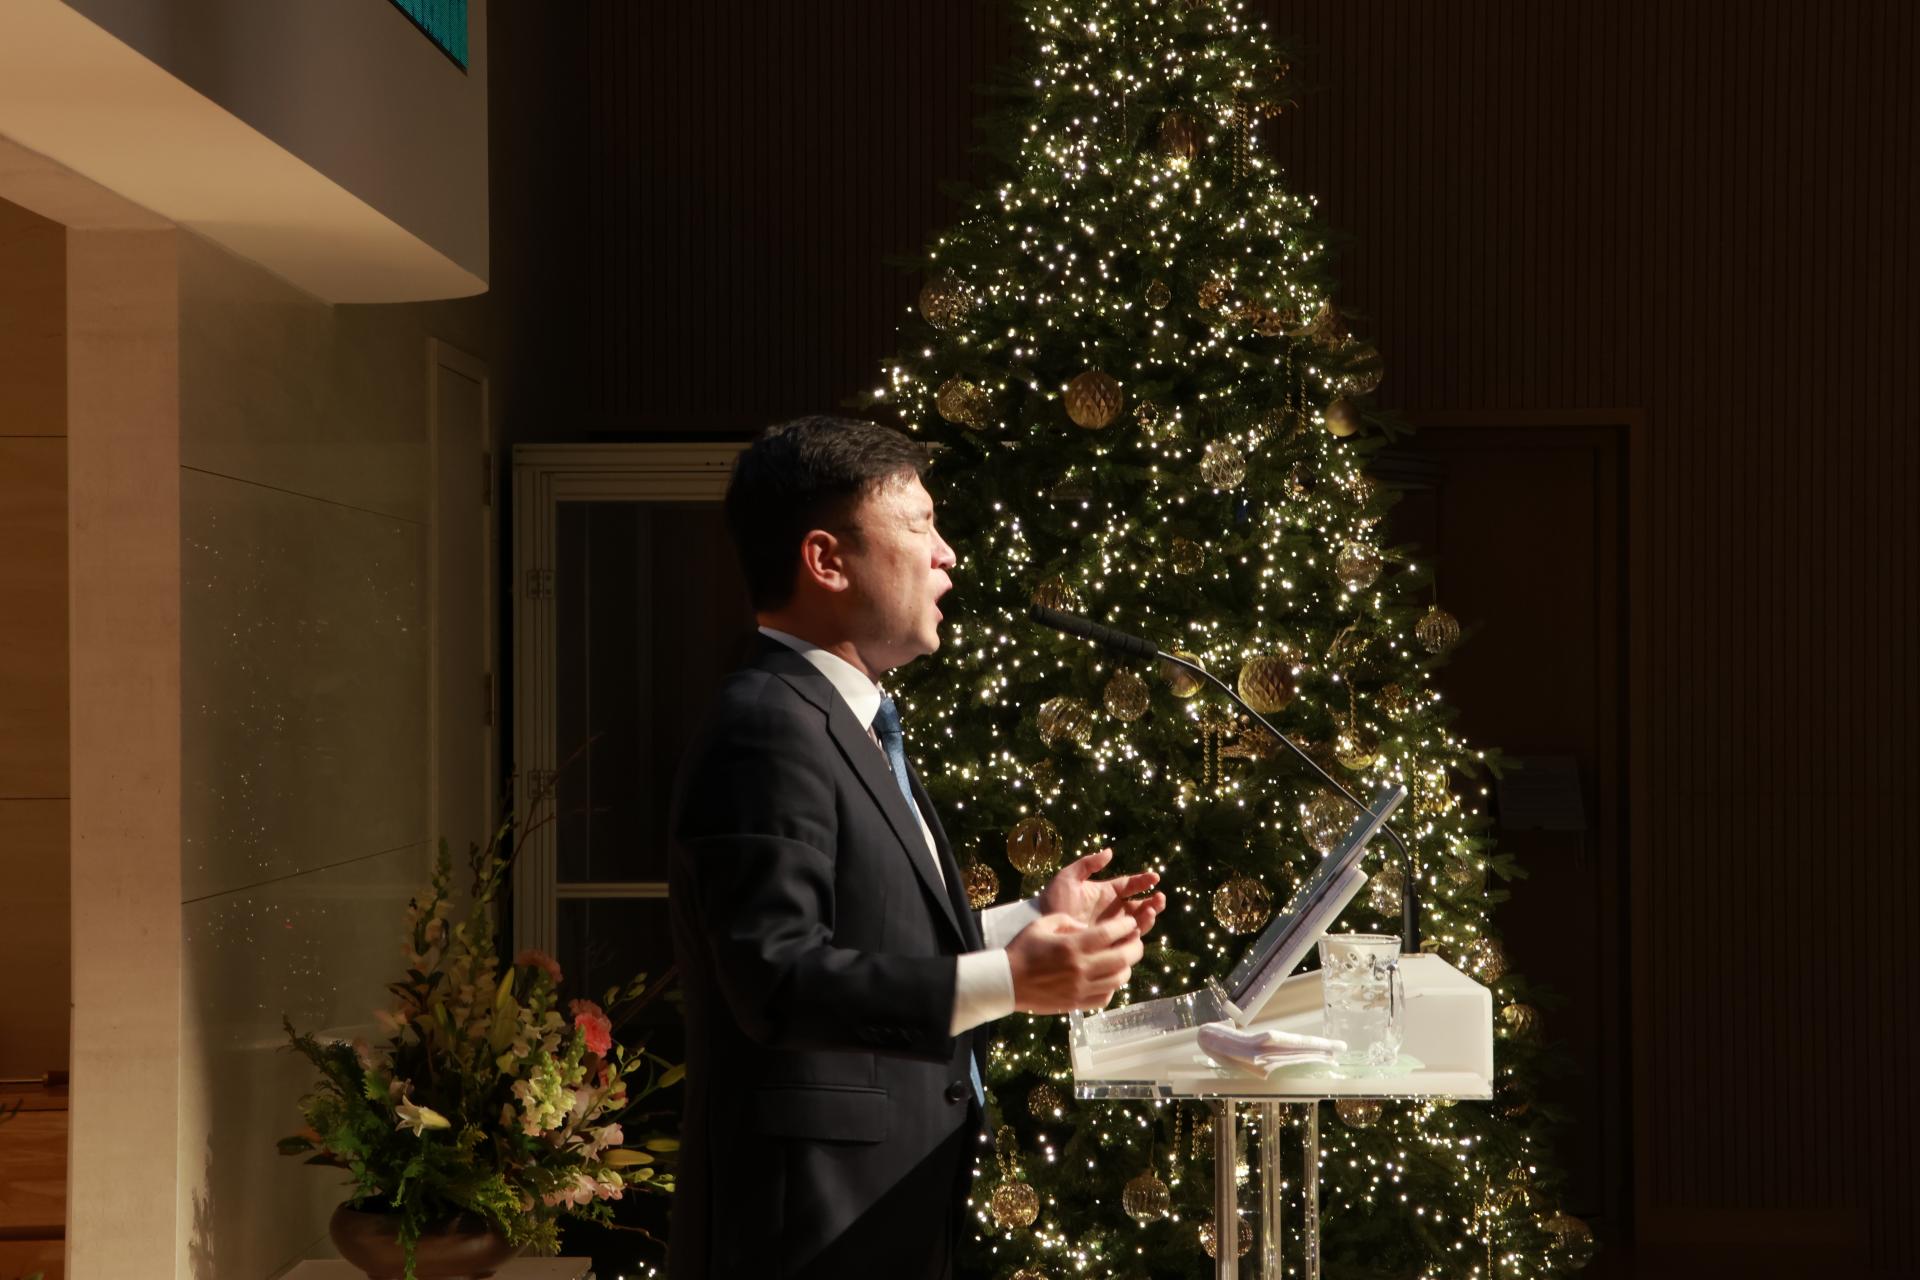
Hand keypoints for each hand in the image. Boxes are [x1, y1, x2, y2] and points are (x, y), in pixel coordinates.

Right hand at [1006, 914, 1143, 1013]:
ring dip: (1126, 967)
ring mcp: (1081, 988)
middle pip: (1122, 957)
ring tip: (1123, 959)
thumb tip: (1088, 927)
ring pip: (1119, 979)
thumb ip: (1068, 921)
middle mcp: (1081, 968)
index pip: (1110, 933)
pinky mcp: (1078, 1003)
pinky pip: (1106, 997)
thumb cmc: (1022, 950)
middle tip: (1135, 940)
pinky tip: (1108, 978)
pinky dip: (1113, 987)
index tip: (1130, 922)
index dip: (1125, 926)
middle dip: (1135, 946)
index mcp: (1072, 945)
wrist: (1006, 982)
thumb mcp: (1042, 924)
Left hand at [1038, 848, 1165, 939]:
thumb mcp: (1068, 877)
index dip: (1143, 881)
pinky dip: (1137, 934)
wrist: (1040, 927)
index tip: (1155, 877)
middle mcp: (1112, 910)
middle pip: (1140, 905)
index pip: (1130, 885)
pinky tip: (1139, 928)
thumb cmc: (1052, 900)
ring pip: (1138, 922)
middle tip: (1159, 898)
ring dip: (1148, 916)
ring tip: (1151, 911)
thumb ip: (1088, 864)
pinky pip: (1127, 940)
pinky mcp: (1108, 943)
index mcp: (1106, 892)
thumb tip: (1109, 852)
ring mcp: (1111, 928)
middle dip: (1153, 902)